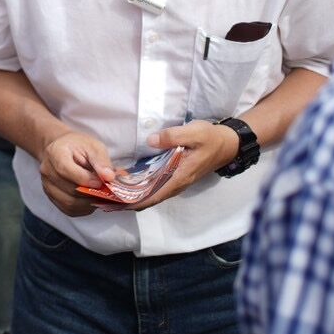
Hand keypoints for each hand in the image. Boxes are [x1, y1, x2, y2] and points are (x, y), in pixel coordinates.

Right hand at [39, 130, 115, 216]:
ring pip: (69, 203)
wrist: (63, 150)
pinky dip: (84, 208)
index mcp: (54, 153)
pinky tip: (92, 199)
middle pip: (69, 190)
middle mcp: (47, 171)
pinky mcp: (52, 198)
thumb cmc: (79, 147)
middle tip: (107, 191)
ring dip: (89, 202)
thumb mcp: (93, 146)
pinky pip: (69, 210)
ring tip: (102, 195)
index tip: (101, 182)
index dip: (85, 179)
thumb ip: (101, 161)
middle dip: (91, 193)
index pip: (65, 170)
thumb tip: (109, 177)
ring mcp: (47, 186)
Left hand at [118, 121, 238, 212]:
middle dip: (128, 200)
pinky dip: (142, 188)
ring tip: (112, 190)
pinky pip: (156, 187)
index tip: (115, 201)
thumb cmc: (210, 138)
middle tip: (106, 196)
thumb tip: (150, 141)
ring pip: (152, 194)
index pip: (153, 196)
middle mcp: (177, 184)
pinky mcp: (176, 177)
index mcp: (180, 177)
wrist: (227, 144)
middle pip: (149, 199)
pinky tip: (129, 181)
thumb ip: (172, 136)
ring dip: (133, 195)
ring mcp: (177, 182)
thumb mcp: (193, 133)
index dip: (133, 201)